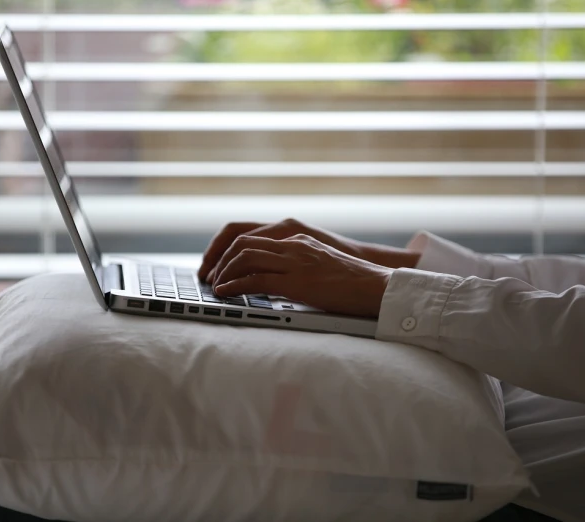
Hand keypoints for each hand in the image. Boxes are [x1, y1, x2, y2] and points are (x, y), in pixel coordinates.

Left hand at [199, 218, 418, 283]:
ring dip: (223, 272)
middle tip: (208, 275)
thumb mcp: (319, 262)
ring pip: (244, 258)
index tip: (216, 263)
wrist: (376, 286)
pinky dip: (234, 286)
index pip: (250, 234)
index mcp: (296, 237)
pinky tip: (225, 293)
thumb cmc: (351, 280)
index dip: (227, 248)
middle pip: (242, 241)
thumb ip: (296, 261)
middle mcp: (292, 244)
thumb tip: (272, 275)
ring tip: (215, 285)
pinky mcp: (296, 281)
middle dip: (219, 258)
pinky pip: (255, 280)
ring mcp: (294, 261)